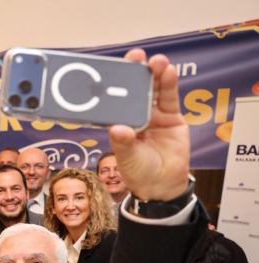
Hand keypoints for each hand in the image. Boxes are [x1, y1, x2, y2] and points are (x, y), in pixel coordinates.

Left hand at [109, 49, 189, 202]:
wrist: (162, 184)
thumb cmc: (138, 171)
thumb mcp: (127, 158)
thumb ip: (123, 143)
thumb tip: (117, 129)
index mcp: (119, 121)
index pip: (115, 99)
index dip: (114, 84)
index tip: (111, 69)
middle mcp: (135, 114)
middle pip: (134, 89)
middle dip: (135, 71)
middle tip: (135, 56)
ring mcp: (154, 114)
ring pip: (153, 89)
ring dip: (154, 73)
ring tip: (155, 61)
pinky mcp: (171, 116)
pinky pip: (169, 97)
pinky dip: (169, 84)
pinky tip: (168, 71)